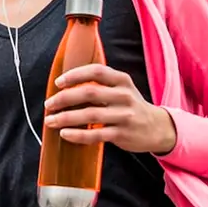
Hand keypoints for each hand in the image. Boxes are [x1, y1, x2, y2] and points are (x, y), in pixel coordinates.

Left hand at [43, 64, 176, 154]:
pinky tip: (64, 134)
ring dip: (66, 117)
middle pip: (89, 92)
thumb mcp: (121, 89)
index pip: (96, 71)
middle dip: (64, 98)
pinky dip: (78, 135)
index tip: (58, 82)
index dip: (75, 75)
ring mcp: (125, 116)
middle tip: (49, 104)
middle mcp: (124, 96)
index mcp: (122, 80)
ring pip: (90, 114)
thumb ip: (100, 84)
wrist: (159, 128)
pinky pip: (96, 135)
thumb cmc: (130, 106)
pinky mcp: (123, 134)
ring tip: (50, 120)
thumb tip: (64, 86)